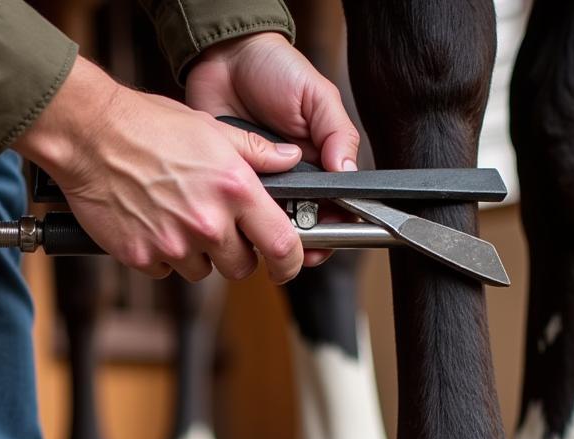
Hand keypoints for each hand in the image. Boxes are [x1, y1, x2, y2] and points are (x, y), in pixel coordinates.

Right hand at [14, 58, 306, 282]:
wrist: (89, 136)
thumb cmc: (147, 126)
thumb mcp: (211, 128)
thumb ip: (255, 153)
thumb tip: (290, 160)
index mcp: (234, 190)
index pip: (281, 245)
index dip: (290, 262)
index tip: (286, 265)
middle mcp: (208, 222)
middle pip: (241, 267)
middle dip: (235, 254)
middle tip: (218, 229)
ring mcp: (174, 244)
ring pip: (202, 271)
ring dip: (196, 254)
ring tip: (176, 217)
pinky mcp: (142, 257)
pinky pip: (165, 270)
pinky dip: (162, 254)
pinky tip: (151, 222)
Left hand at [187, 33, 360, 269]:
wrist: (225, 59)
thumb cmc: (273, 70)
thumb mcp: (316, 96)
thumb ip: (336, 134)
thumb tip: (348, 171)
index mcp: (319, 161)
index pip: (336, 203)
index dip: (336, 223)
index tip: (332, 234)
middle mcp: (293, 178)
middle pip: (306, 222)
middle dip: (306, 238)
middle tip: (303, 243)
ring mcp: (263, 184)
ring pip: (273, 224)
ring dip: (275, 233)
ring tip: (277, 235)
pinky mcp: (234, 184)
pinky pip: (241, 211)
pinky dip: (244, 218)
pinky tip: (248, 220)